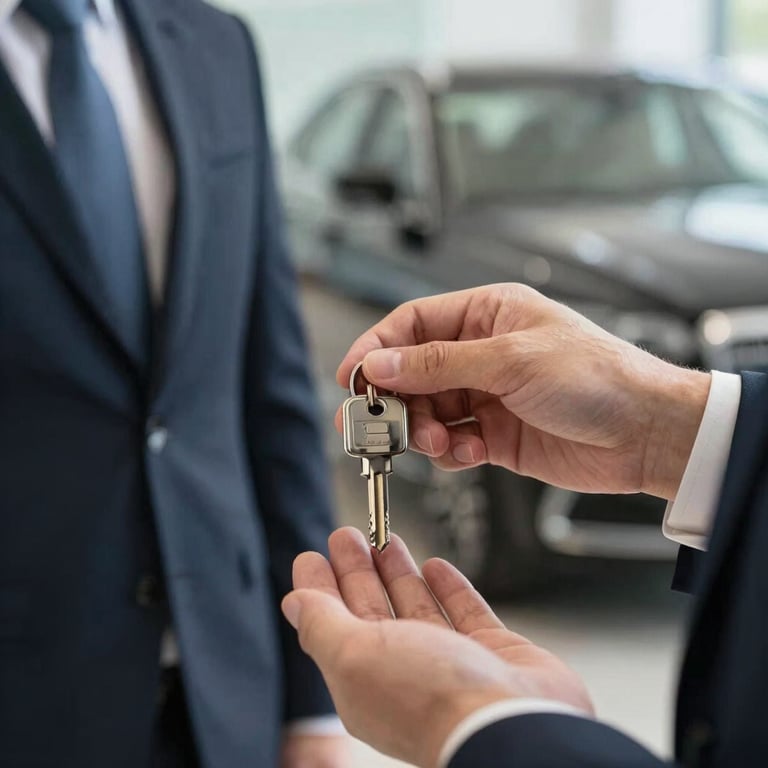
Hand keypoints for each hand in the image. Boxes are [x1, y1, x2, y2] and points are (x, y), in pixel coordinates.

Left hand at [281, 528, 591, 767]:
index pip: (332, 624)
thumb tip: (293, 602)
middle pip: (372, 611)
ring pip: (415, 607)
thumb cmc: (431, 698)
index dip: (320, 588)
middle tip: (346, 535)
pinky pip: (463, 612)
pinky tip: (436, 565)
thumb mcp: (356, 656)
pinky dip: (448, 587)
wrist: (514, 725)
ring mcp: (450, 664)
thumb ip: (322, 625)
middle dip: (356, 570)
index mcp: (364, 680)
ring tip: (384, 539)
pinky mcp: (491, 653)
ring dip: (397, 572)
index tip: (312, 556)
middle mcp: (404, 673)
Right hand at [337, 284, 709, 499]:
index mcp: (487, 314)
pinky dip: (450, 451)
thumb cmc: (597, 377)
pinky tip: (469, 452)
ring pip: (427, 410)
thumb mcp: (510, 360)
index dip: (376, 349)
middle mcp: (482, 353)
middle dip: (396, 399)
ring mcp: (487, 395)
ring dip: (422, 430)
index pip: (412, 324)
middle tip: (382, 424)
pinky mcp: (495, 434)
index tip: (351, 378)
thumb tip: (379, 362)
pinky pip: (451, 442)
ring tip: (436, 441)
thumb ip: (438, 364)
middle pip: (412, 371)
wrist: (646, 433)